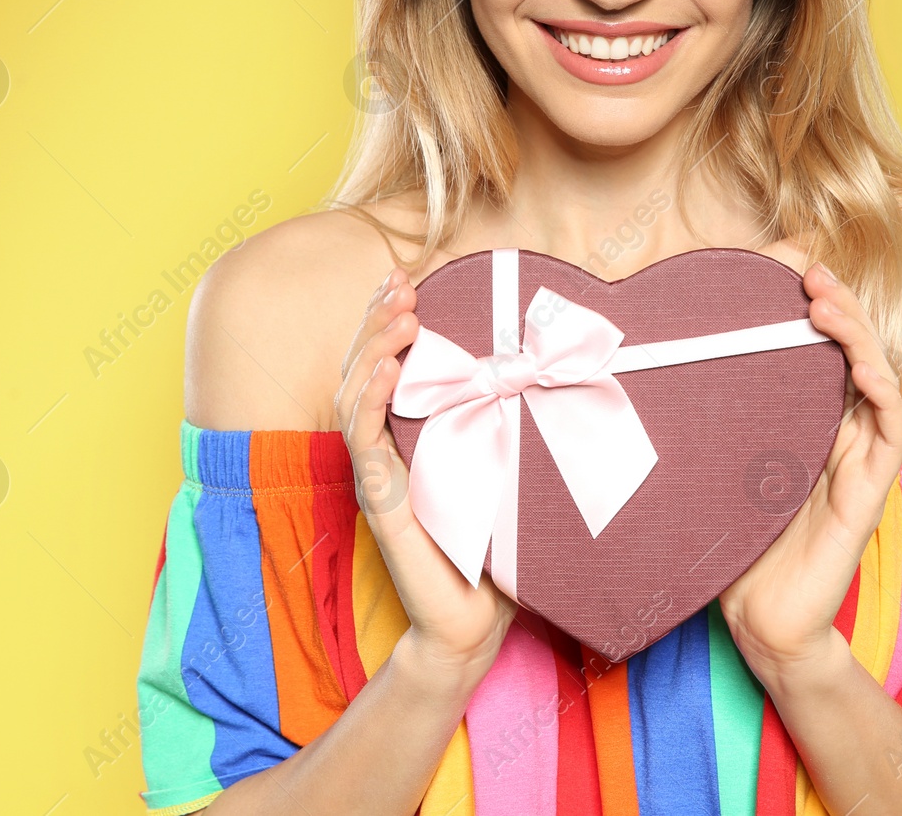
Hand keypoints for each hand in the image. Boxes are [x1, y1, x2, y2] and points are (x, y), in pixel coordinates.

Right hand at [335, 267, 517, 674]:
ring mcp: (377, 474)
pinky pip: (362, 442)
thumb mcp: (507, 467)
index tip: (408, 279)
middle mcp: (386, 450)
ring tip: (400, 315)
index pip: (386, 364)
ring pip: (354, 396)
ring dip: (373, 349)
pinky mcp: (379, 501)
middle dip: (378, 319)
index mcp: (409, 436)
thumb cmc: (496, 546)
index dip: (389, 320)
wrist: (475, 621)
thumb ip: (508, 422)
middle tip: (398, 280)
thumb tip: (547, 367)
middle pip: (362, 369)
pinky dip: (370, 400)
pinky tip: (387, 370)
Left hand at [718, 262, 901, 678]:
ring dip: (857, 334)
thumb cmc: (733, 544)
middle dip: (836, 305)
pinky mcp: (872, 490)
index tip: (784, 268)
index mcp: (804, 423)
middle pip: (853, 351)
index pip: (820, 349)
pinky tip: (856, 363)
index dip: (813, 306)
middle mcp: (837, 433)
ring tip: (826, 302)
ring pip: (878, 377)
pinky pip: (892, 428)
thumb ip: (710, 418)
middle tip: (808, 271)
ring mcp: (858, 460)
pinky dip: (882, 388)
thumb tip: (654, 363)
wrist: (758, 618)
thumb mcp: (713, 464)